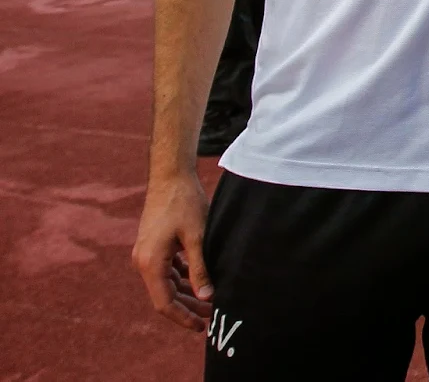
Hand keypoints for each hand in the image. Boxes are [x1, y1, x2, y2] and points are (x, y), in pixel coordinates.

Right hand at [131, 171, 213, 331]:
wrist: (170, 176)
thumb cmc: (184, 203)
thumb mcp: (198, 237)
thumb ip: (200, 267)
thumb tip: (206, 297)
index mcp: (150, 263)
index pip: (164, 303)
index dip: (182, 317)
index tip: (200, 327)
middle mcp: (143, 262)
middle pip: (164, 295)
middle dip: (187, 308)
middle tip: (211, 317)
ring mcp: (147, 253)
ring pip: (166, 283)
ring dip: (186, 293)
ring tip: (210, 301)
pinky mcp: (153, 246)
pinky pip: (167, 270)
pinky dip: (182, 279)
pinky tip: (200, 281)